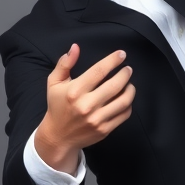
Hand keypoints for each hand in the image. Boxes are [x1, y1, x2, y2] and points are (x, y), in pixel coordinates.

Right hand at [34, 44, 134, 173]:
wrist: (58, 137)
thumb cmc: (57, 106)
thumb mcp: (54, 83)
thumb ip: (64, 64)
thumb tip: (75, 47)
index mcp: (74, 91)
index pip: (99, 71)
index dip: (113, 60)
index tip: (122, 54)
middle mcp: (86, 105)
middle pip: (115, 85)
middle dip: (125, 74)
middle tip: (127, 69)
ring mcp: (97, 119)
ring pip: (123, 100)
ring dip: (130, 89)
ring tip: (129, 83)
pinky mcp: (104, 130)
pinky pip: (124, 114)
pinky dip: (128, 104)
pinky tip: (125, 98)